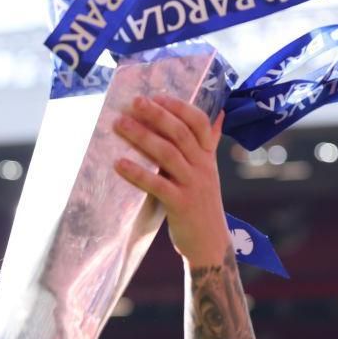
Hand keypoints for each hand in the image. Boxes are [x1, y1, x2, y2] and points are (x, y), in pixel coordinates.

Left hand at [113, 94, 230, 266]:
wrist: (209, 242)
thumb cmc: (201, 203)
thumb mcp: (208, 171)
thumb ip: (208, 144)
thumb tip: (218, 114)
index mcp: (208, 156)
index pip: (199, 123)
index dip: (179, 107)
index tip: (157, 95)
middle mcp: (203, 167)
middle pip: (180, 134)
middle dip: (157, 115)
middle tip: (134, 102)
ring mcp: (193, 185)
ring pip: (168, 155)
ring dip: (142, 137)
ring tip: (120, 125)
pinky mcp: (181, 205)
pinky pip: (157, 185)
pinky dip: (137, 173)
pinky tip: (119, 164)